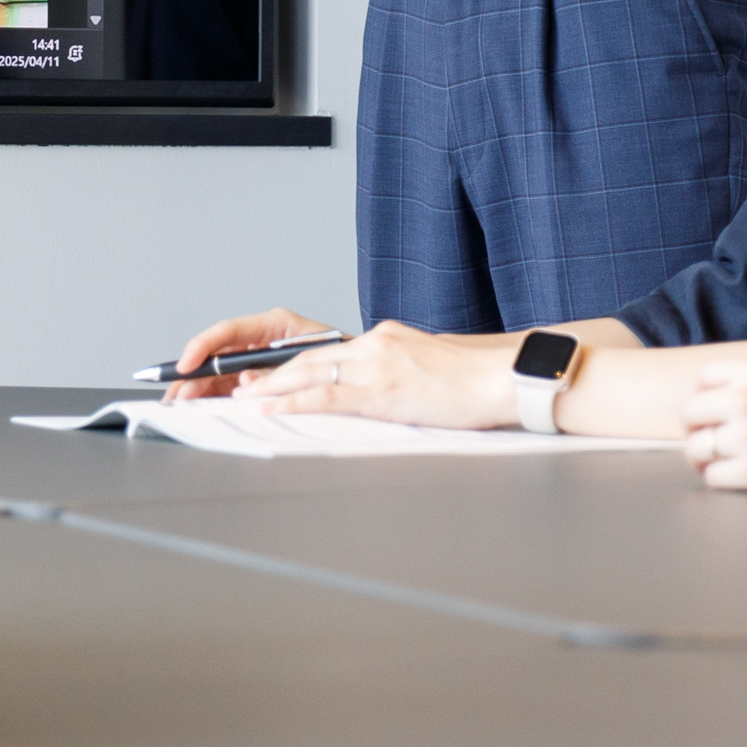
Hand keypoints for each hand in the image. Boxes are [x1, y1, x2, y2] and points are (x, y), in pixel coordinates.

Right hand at [157, 305, 343, 402]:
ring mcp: (259, 364)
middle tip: (177, 393)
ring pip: (220, 375)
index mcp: (274, 326)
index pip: (229, 331)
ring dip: (199, 390)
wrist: (372, 375)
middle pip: (218, 356)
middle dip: (194, 375)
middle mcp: (262, 343)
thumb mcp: (312, 356)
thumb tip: (245, 381)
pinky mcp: (262, 384)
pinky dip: (215, 400)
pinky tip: (200, 408)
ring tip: (181, 404)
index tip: (188, 363)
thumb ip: (277, 369)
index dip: (203, 346)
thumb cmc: (347, 356)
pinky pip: (232, 390)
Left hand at [235, 322, 511, 429]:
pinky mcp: (382, 390)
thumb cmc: (478, 381)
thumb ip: (400, 375)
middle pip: (309, 357)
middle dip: (272, 374)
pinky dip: (291, 401)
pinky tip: (270, 407)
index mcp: (386, 338)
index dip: (293, 366)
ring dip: (272, 388)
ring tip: (243, 398)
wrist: (505, 377)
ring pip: (309, 373)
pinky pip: (326, 395)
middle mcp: (375, 344)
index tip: (268, 376)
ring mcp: (377, 365)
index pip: (328, 351)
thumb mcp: (429, 370)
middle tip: (241, 387)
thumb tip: (386, 394)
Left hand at [679, 350, 746, 493]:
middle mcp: (744, 400)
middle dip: (699, 425)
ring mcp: (746, 437)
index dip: (707, 394)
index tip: (714, 408)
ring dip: (704, 455)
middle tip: (713, 435)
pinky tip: (735, 475)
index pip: (703, 379)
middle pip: (690, 413)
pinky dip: (719, 477)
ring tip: (718, 459)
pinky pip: (713, 476)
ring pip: (696, 448)